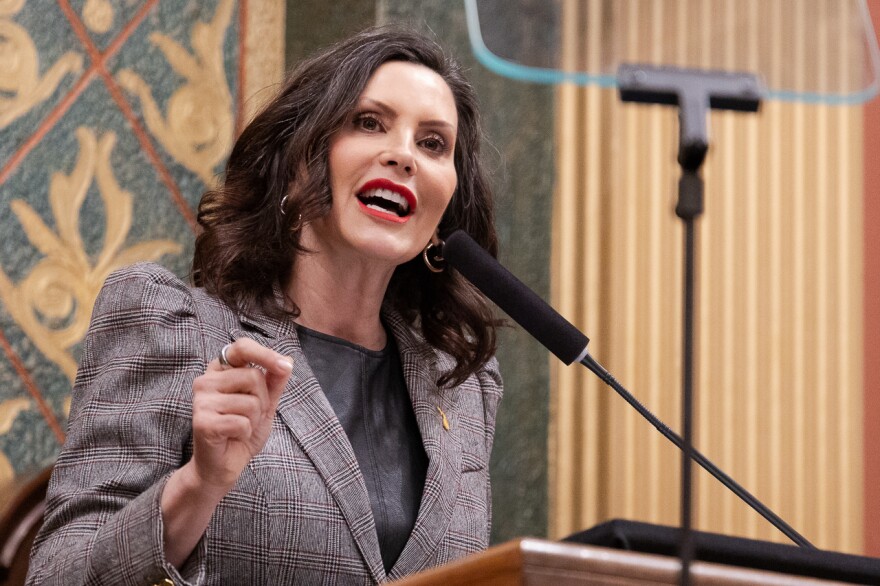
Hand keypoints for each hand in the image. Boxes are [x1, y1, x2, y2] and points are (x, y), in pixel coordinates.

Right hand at [189, 339, 292, 491]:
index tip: (285, 366)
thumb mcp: (265, 403)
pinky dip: (246, 432)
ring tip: (240, 427)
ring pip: (250, 401)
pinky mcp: (202, 422)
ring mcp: (201, 401)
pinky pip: (242, 422)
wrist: (223, 466)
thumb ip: (275, 381)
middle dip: (262, 400)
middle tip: (249, 416)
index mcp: (220, 370)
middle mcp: (206, 381)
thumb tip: (287, 360)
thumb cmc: (242, 431)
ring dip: (254, 419)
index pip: (241, 347)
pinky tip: (233, 437)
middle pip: (253, 376)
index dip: (265, 354)